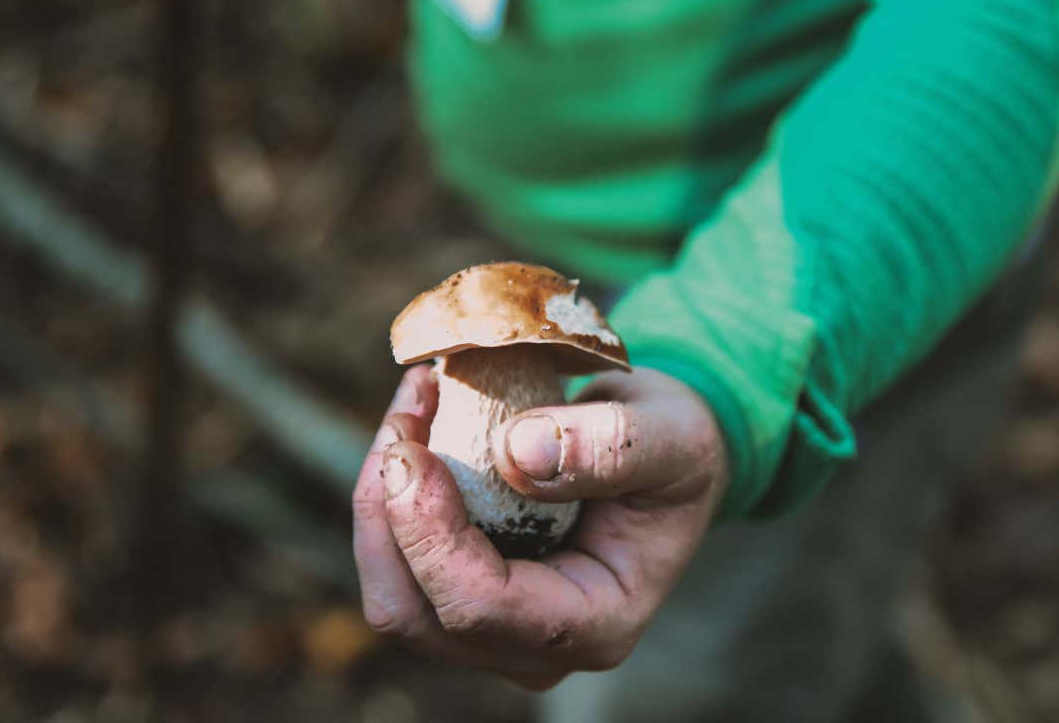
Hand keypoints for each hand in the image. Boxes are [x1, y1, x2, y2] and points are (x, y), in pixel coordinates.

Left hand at [353, 363, 728, 689]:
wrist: (666, 455)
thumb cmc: (676, 448)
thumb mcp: (672, 433)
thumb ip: (611, 445)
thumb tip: (517, 458)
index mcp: (596, 623)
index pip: (481, 608)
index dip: (430, 534)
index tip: (412, 446)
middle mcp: (538, 646)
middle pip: (415, 614)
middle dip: (388, 516)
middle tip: (406, 416)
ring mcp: (497, 628)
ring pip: (395, 593)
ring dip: (382, 502)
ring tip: (411, 413)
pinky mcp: (467, 594)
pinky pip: (402, 563)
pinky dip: (394, 497)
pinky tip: (418, 430)